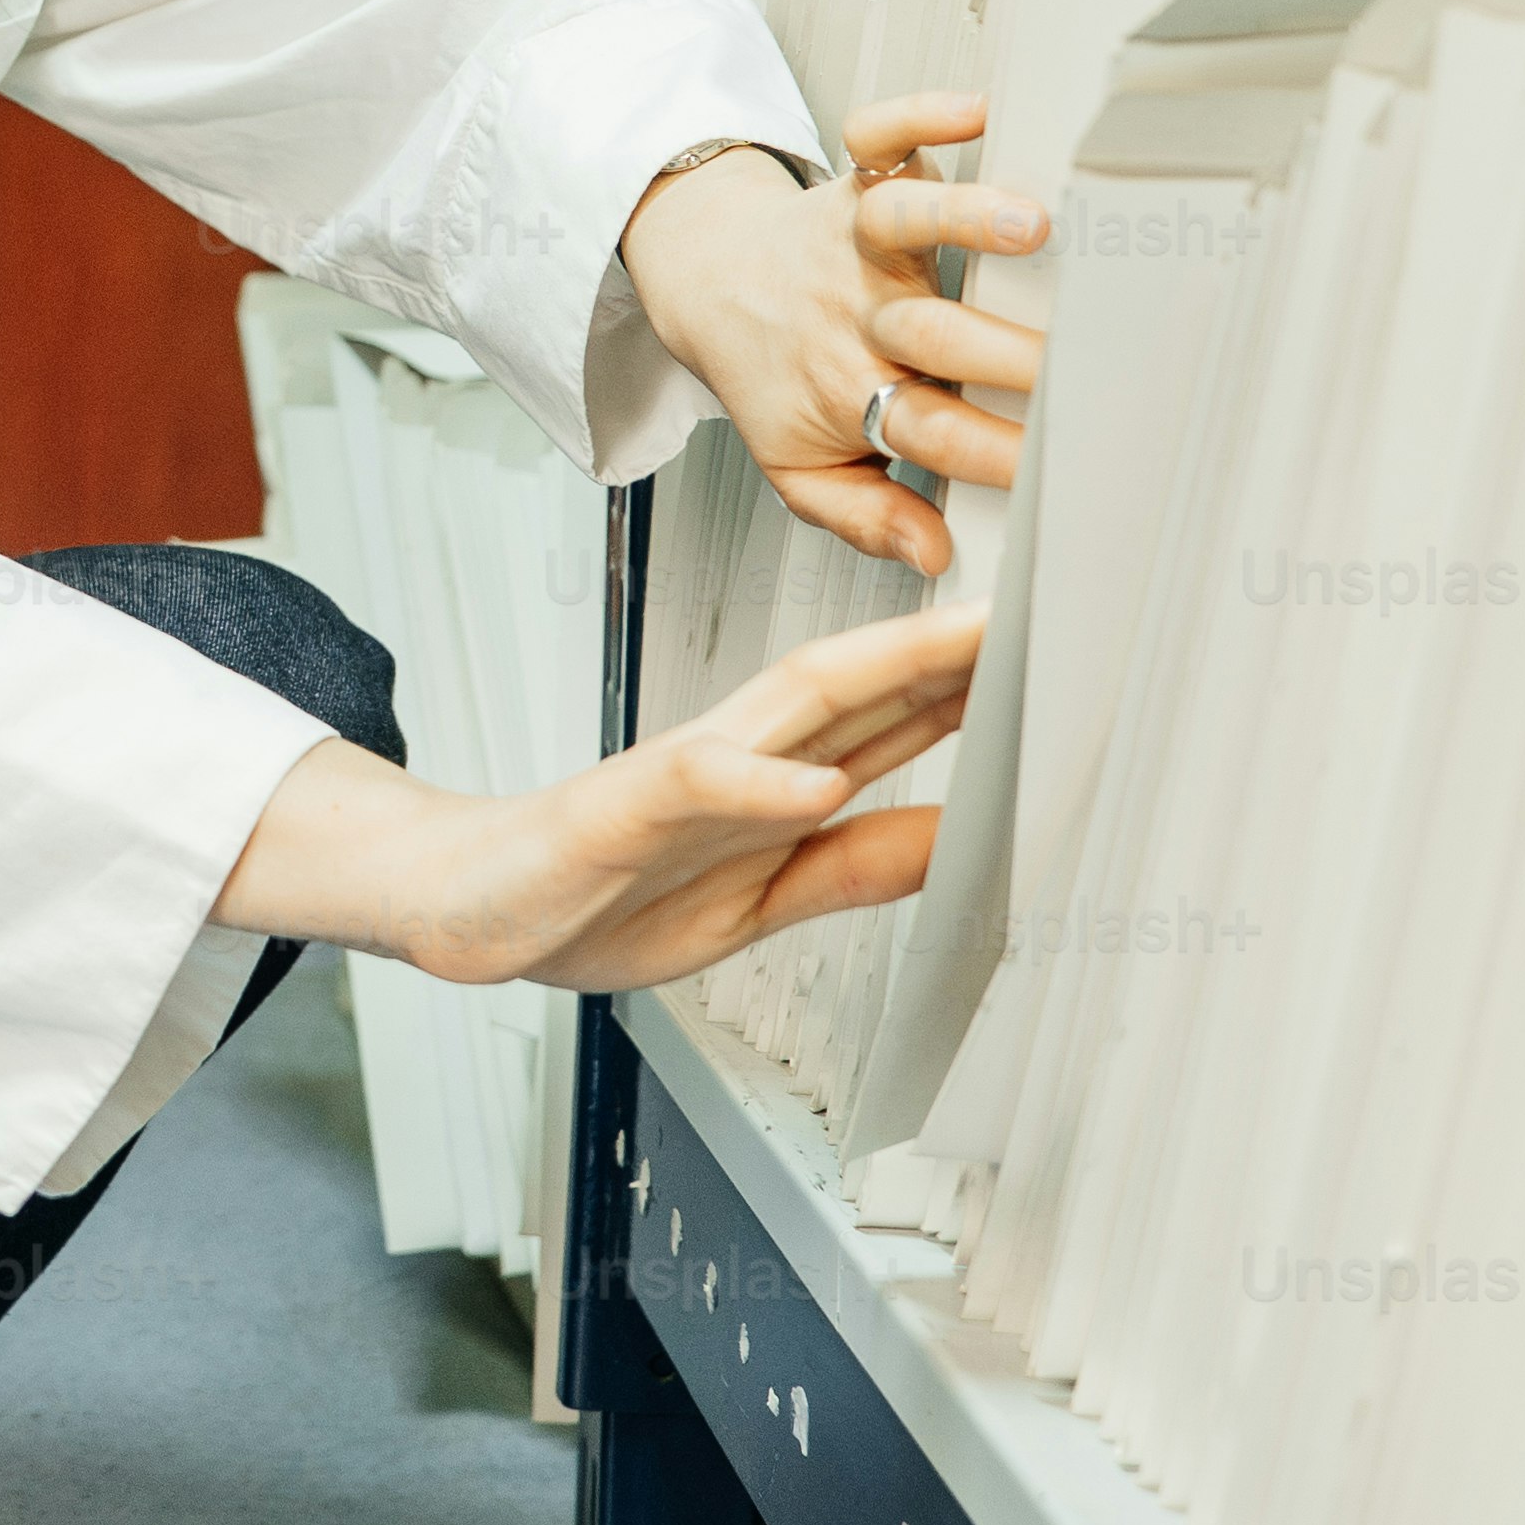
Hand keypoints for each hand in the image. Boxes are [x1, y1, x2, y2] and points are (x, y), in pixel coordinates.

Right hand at [205, 609, 985, 992]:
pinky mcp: (619, 808)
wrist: (468, 911)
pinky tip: (818, 778)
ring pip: (792, 705)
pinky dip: (762, 780)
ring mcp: (679, 774)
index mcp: (771, 779)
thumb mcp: (760, 901)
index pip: (888, 718)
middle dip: (954, 650)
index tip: (1057, 662)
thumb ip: (854, 867)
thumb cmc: (598, 898)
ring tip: (961, 650)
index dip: (976, 689)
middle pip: (860, 684)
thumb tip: (959, 840)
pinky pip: (698, 784)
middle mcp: (737, 756)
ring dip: (880, 672)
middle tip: (1045, 613)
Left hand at [620, 92, 1047, 576]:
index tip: (1058, 464)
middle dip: (1004, 350)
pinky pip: (882, 138)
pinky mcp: (857, 181)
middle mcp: (858, 313)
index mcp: (851, 392)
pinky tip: (979, 111)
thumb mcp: (800, 468)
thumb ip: (865, 516)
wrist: (711, 286)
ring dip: (967, 221)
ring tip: (1032, 226)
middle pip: (933, 332)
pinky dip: (923, 115)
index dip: (994, 450)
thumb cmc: (770, 374)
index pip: (930, 430)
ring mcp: (857, 243)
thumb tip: (933, 552)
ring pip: (906, 224)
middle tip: (1082, 363)